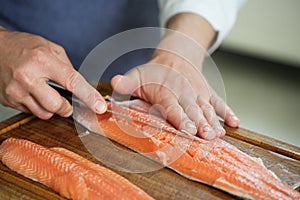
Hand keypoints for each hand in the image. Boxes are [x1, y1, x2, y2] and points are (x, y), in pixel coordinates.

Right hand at [0, 28, 105, 118]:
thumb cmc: (22, 46)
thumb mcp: (49, 48)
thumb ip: (67, 67)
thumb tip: (80, 86)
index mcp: (42, 60)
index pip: (72, 82)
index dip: (89, 96)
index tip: (99, 106)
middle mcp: (28, 77)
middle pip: (57, 106)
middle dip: (67, 108)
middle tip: (69, 103)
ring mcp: (16, 91)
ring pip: (44, 113)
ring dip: (52, 108)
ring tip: (46, 93)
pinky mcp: (8, 100)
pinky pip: (30, 112)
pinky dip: (37, 107)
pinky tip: (33, 94)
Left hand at [111, 42, 238, 139]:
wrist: (176, 56)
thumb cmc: (155, 72)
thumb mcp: (137, 74)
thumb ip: (127, 82)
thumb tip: (114, 82)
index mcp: (167, 92)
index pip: (173, 107)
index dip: (181, 119)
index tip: (188, 130)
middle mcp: (185, 93)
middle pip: (193, 111)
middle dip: (200, 124)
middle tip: (207, 137)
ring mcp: (199, 94)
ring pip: (207, 109)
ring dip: (214, 122)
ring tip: (220, 134)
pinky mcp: (208, 93)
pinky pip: (219, 102)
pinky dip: (227, 112)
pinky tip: (235, 122)